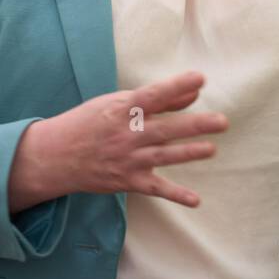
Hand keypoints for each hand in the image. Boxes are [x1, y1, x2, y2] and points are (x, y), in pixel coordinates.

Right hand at [10, 70, 227, 210]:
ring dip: (189, 153)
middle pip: (165, 128)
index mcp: (122, 110)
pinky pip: (155, 188)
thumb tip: (191, 94)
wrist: (56, 155)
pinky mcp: (127, 181)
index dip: (176, 87)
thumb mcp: (116, 103)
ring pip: (164, 156)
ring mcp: (127, 159)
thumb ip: (156, 100)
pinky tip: (195, 199)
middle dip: (195, 125)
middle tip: (222, 122)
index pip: (153, 95)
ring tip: (212, 149)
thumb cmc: (90, 122)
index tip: (200, 78)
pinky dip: (175, 194)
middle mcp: (126, 134)